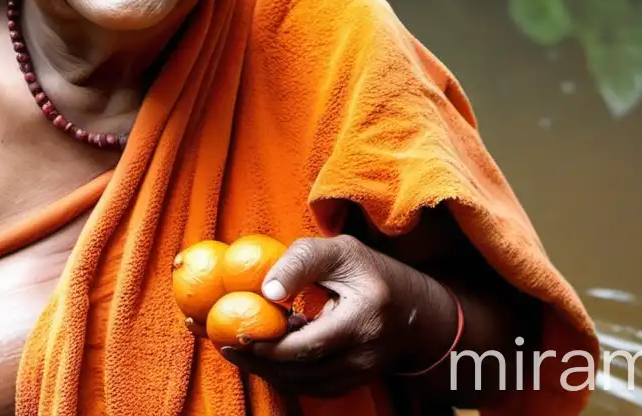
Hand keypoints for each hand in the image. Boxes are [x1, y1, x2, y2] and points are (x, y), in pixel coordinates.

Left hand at [217, 234, 456, 398]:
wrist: (415, 310)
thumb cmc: (372, 273)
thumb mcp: (340, 253)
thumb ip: (301, 262)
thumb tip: (264, 290)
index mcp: (364, 319)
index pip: (309, 345)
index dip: (269, 345)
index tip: (236, 332)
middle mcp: (365, 355)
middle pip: (301, 371)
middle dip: (259, 360)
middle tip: (227, 344)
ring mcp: (360, 374)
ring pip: (303, 384)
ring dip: (267, 370)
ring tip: (240, 349)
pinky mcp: (353, 382)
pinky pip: (311, 388)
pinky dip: (285, 375)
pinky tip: (268, 356)